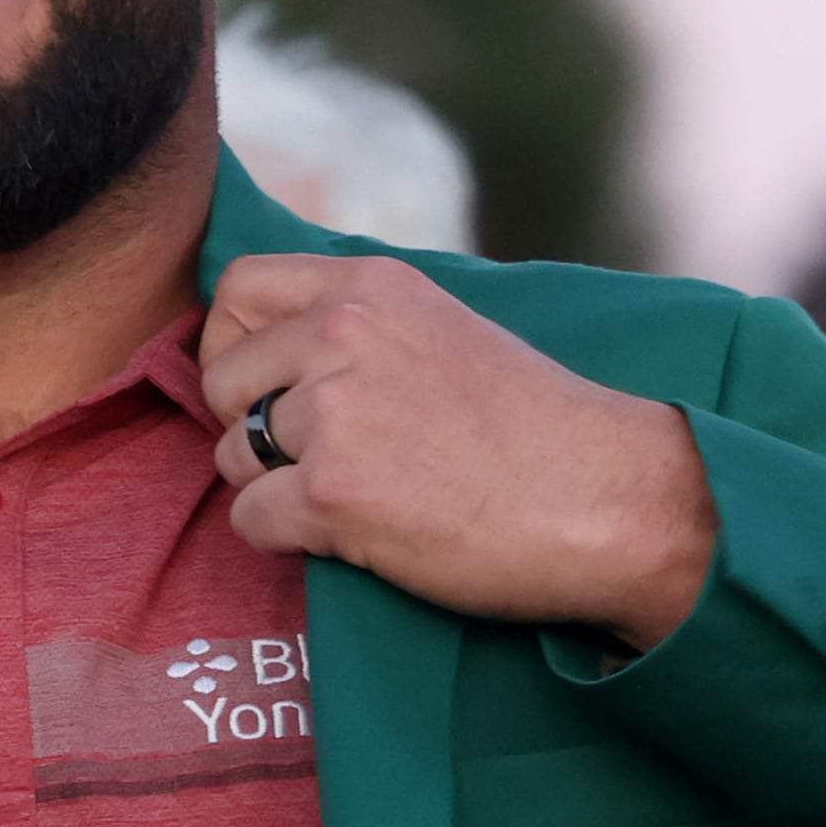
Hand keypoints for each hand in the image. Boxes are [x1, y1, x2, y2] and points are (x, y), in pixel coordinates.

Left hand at [200, 252, 717, 645]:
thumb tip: (277, 346)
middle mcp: (343, 334)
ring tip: (354, 497)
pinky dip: (287, 539)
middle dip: (251, 428)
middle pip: (221, 381)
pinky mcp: (332, 491)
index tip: (269, 387)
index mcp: (371, 287)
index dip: (236, 347)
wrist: (604, 499)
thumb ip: (363, 327)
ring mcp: (334, 412)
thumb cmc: (534, 430)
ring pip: (231, 456)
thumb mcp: (445, 332)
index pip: (237, 289)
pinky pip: (249, 521)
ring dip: (273, 487)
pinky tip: (352, 535)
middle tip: (320, 459)